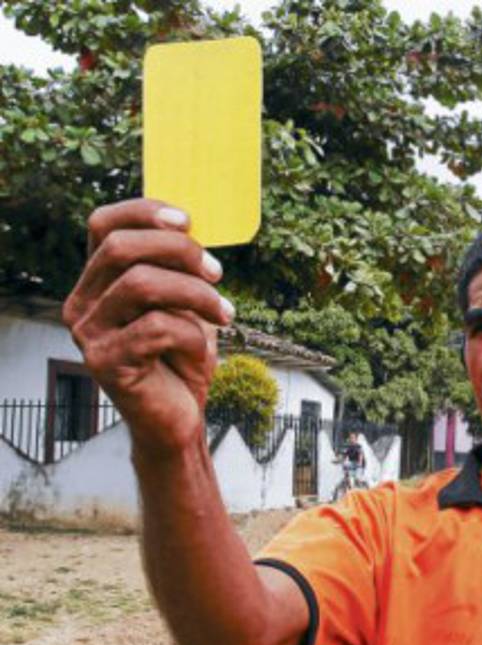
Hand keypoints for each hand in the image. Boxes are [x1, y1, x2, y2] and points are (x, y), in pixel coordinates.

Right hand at [63, 199, 232, 457]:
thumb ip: (179, 269)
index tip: (188, 219)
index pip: (103, 225)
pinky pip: (157, 328)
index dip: (144, 212)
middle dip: (180, 251)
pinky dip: (192, 334)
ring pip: (142, 284)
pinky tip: (202, 350)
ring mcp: (89, 334)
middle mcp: (82, 304)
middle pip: (122, 248)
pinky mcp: (106, 363)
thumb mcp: (185, 305)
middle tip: (218, 272)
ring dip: (196, 293)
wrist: (179, 419)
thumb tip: (195, 226)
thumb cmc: (181, 359)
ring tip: (224, 313)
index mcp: (98, 282)